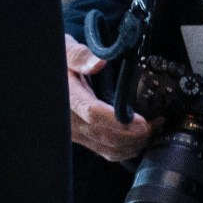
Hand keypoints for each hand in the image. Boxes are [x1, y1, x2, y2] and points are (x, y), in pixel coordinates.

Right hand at [65, 34, 151, 162]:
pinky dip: (125, 150)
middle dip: (134, 135)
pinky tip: (138, 139)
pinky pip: (105, 152)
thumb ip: (81, 56)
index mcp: (67, 97)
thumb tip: (99, 62)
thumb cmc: (60, 62)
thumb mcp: (66, 51)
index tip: (142, 121)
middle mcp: (69, 120)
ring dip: (133, 143)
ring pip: (107, 148)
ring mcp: (75, 133)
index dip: (120, 121)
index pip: (93, 113)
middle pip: (105, 135)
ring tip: (152, 130)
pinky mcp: (81, 139)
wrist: (47, 76)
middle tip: (155, 124)